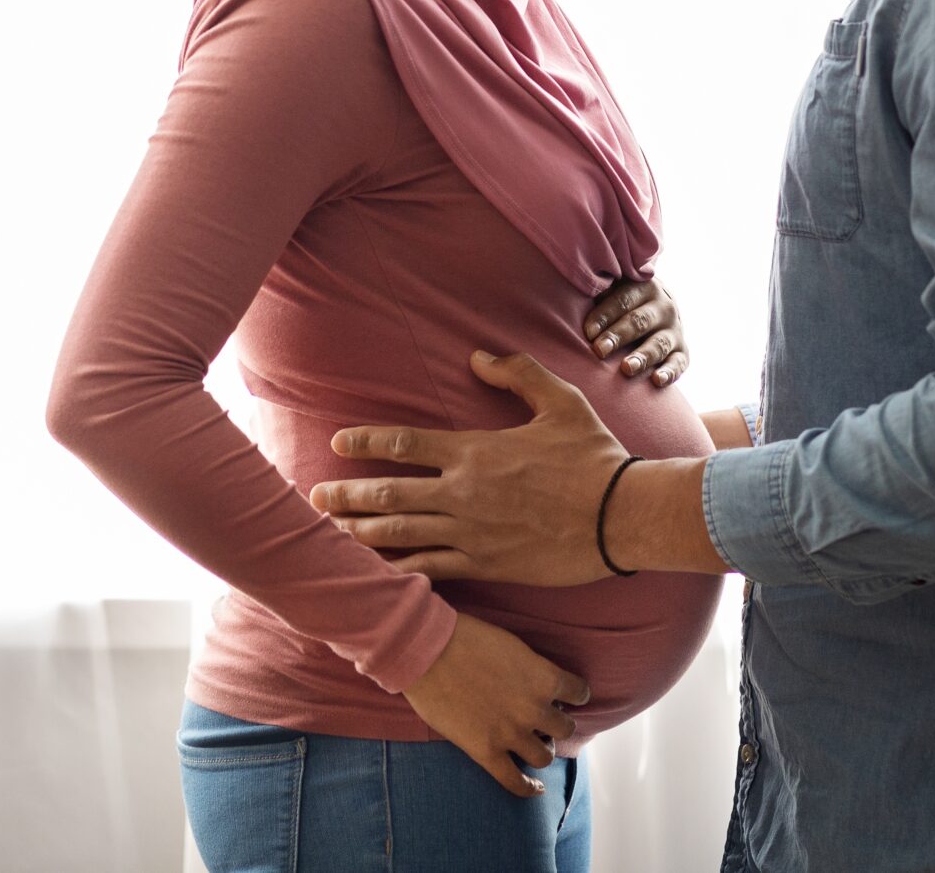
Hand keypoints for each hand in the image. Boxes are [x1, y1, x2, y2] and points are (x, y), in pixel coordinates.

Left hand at [309, 350, 628, 585]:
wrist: (620, 516)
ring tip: (329, 533)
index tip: (338, 443)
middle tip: (314, 498)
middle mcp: (462, 493)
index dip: (367, 442)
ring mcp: (470, 534)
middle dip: (346, 495)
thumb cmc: (594, 456)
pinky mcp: (484, 566)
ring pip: (400, 534)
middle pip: (389, 493)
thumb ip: (518, 374)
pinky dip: (397, 573)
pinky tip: (374, 576)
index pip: (406, 443)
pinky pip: (430, 571)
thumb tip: (477, 357)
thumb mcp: (561, 401)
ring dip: (360, 532)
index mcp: (475, 451)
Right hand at [401, 611, 589, 795]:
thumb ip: (530, 669)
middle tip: (543, 720)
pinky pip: (514, 781)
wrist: (428, 652)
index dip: (574, 695)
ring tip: (533, 745)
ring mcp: (511, 733)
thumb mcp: (513, 645)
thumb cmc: (467, 638)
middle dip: (556, 724)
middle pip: (564, 728)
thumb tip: (536, 683)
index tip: (565, 697)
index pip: (579, 692)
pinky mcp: (486, 751)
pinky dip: (528, 788)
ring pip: (544, 756)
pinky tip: (535, 789)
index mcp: (544, 677)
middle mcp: (534, 708)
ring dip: (542, 750)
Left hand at [584, 278, 689, 386]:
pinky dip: (670, 373)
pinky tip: (657, 381)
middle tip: (599, 350)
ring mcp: (674, 331)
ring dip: (642, 356)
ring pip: (658, 344)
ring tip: (626, 368)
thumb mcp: (615, 288)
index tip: (588, 332)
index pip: (623, 300)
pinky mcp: (682, 352)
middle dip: (618, 336)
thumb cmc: (623, 303)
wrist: (659, 309)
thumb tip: (575, 288)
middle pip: (639, 322)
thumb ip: (600, 289)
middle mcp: (664, 308)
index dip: (605, 315)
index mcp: (645, 287)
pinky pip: (678, 364)